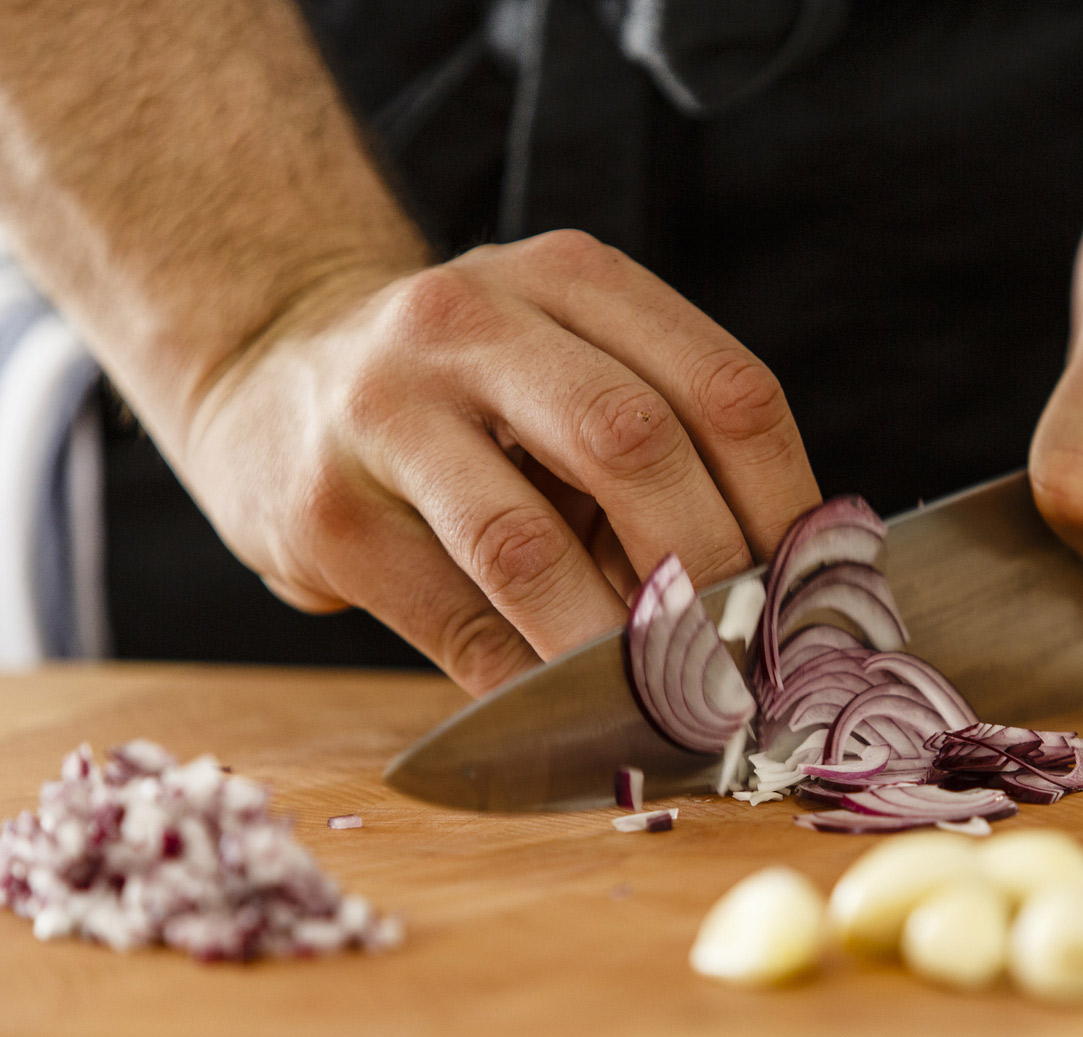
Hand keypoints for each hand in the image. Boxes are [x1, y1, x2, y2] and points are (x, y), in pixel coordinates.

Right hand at [181, 230, 821, 693]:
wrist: (268, 378)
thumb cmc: (461, 398)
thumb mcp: (563, 371)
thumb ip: (660, 454)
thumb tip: (773, 605)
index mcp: (571, 279)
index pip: (723, 390)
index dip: (787, 507)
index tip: (814, 599)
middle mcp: (475, 320)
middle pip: (634, 447)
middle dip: (708, 574)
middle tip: (747, 662)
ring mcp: (386, 409)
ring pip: (528, 545)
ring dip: (616, 645)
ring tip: (672, 702)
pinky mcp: (326, 510)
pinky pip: (453, 622)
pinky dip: (528, 683)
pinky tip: (570, 711)